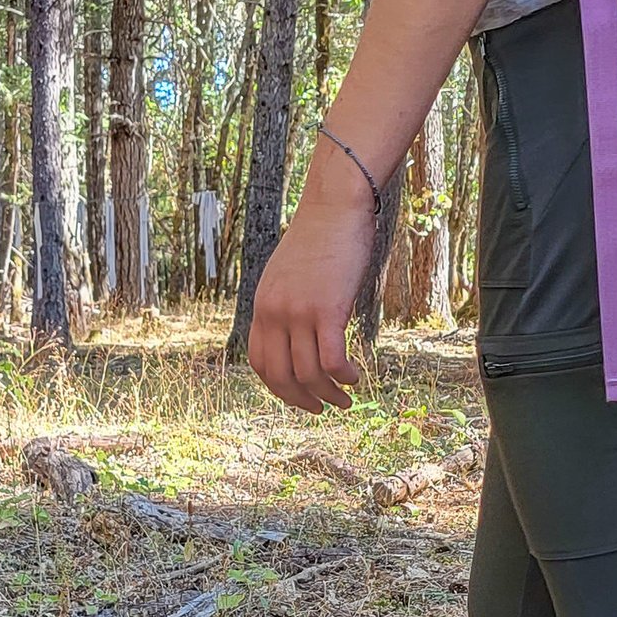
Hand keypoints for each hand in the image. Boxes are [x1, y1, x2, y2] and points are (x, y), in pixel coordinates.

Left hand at [247, 157, 374, 413]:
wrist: (335, 207)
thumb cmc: (320, 238)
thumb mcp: (289, 274)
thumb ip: (287, 303)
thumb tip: (297, 334)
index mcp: (262, 306)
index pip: (260, 363)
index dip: (279, 389)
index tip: (300, 397)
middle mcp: (275, 312)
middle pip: (280, 376)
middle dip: (302, 400)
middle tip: (324, 409)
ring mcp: (299, 312)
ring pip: (308, 373)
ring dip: (330, 394)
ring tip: (347, 399)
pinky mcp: (327, 309)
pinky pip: (332, 360)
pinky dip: (344, 377)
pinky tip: (356, 378)